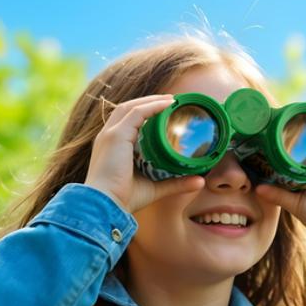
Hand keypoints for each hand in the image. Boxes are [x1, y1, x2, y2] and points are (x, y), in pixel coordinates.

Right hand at [83, 95, 205, 214]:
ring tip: (171, 100)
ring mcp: (110, 134)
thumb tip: (200, 181)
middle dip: (148, 102)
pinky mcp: (116, 136)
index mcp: (111, 146)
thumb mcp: (154, 187)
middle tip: (171, 101)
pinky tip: (167, 104)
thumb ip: (176, 182)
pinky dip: (152, 106)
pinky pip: (136, 113)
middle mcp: (108, 137)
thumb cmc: (123, 199)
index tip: (164, 112)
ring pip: (131, 107)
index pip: (126, 122)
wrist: (105, 205)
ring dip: (152, 101)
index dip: (144, 114)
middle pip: (127, 109)